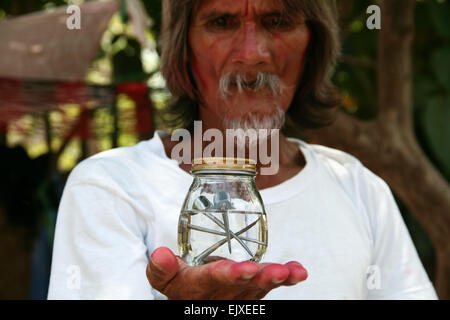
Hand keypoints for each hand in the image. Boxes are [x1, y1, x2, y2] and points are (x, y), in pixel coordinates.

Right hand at [146, 247, 307, 299]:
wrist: (195, 300)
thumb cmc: (181, 284)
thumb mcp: (165, 280)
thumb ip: (162, 270)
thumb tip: (160, 254)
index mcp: (197, 289)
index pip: (212, 282)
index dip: (229, 276)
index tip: (245, 269)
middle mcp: (222, 296)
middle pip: (243, 289)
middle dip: (260, 280)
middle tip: (276, 272)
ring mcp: (241, 295)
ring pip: (260, 288)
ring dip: (278, 279)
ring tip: (292, 272)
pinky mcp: (254, 291)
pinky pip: (270, 286)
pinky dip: (287, 278)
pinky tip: (298, 270)